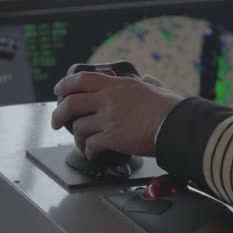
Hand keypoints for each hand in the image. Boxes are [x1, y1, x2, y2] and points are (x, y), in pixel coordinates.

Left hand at [52, 72, 182, 158]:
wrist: (177, 126)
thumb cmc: (171, 109)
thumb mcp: (157, 88)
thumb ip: (148, 82)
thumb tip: (148, 79)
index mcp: (118, 85)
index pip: (82, 79)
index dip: (66, 84)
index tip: (59, 90)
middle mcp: (109, 99)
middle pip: (72, 103)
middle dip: (59, 114)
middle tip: (56, 122)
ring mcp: (108, 118)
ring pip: (79, 127)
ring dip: (78, 138)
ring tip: (82, 144)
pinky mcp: (111, 137)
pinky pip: (90, 145)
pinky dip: (88, 151)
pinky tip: (93, 154)